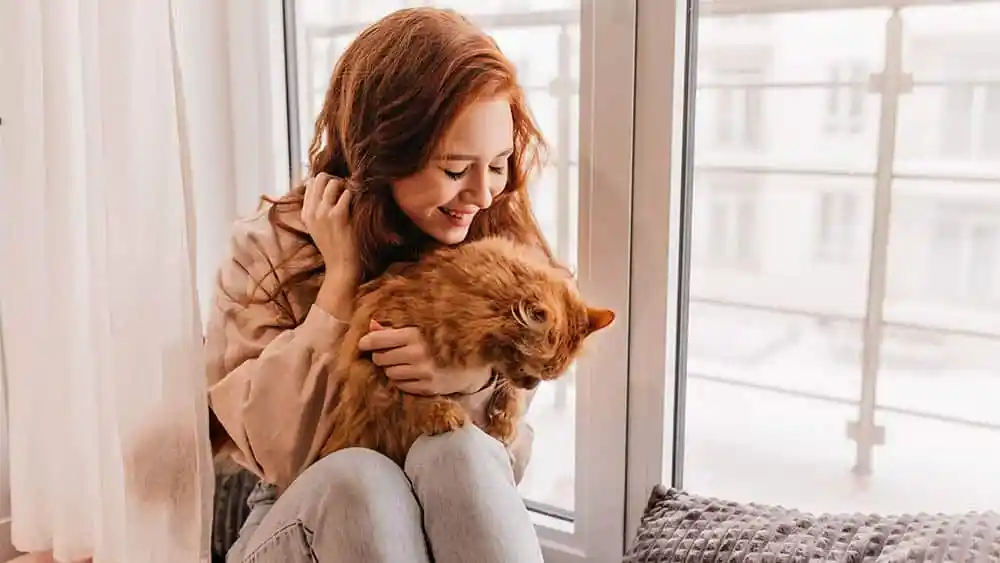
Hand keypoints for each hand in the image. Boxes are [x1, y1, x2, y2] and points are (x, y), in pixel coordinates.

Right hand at [302, 173, 360, 318]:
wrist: (340, 267)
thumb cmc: (334, 248)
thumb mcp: (318, 229)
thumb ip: (318, 211)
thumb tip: (327, 192)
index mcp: (306, 213)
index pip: (311, 183)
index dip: (325, 182)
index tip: (337, 191)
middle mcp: (312, 211)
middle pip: (320, 178)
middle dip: (335, 180)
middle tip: (346, 191)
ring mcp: (323, 212)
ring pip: (332, 182)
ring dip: (345, 186)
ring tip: (352, 198)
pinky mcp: (338, 215)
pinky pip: (346, 193)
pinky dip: (353, 195)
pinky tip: (357, 205)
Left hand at [359, 320, 492, 395]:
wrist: (469, 364)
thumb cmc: (440, 343)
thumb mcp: (419, 331)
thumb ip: (393, 329)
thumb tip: (371, 325)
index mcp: (415, 335)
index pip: (378, 339)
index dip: (367, 342)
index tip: (364, 344)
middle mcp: (417, 353)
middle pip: (380, 358)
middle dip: (381, 356)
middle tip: (389, 353)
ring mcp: (422, 373)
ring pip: (389, 373)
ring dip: (392, 369)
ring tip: (403, 363)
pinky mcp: (426, 388)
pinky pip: (401, 385)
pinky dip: (402, 380)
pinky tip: (412, 373)